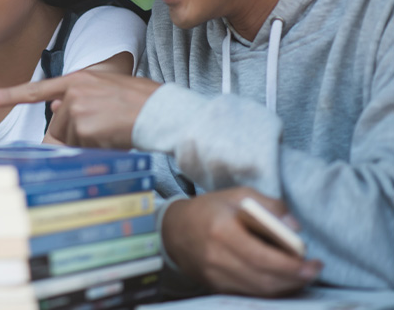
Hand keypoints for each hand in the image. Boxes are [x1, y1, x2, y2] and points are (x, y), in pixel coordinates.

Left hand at [0, 71, 160, 147]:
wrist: (161, 111)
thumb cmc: (140, 102)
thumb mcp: (106, 90)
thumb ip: (79, 97)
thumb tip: (54, 109)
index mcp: (79, 79)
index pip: (38, 89)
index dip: (10, 95)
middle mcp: (73, 92)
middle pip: (57, 126)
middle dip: (73, 135)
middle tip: (103, 130)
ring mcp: (77, 110)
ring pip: (68, 140)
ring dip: (86, 143)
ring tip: (112, 131)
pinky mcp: (84, 127)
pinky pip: (81, 148)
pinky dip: (96, 149)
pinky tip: (115, 138)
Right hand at [163, 187, 322, 295]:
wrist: (174, 230)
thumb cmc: (209, 209)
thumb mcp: (237, 195)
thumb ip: (268, 205)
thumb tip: (294, 226)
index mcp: (222, 231)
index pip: (262, 256)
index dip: (291, 265)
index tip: (313, 262)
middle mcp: (217, 257)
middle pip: (264, 278)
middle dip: (295, 278)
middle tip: (314, 271)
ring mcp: (215, 276)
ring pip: (259, 290)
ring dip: (286, 286)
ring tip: (302, 276)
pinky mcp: (216, 287)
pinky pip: (250, 294)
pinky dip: (270, 290)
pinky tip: (282, 281)